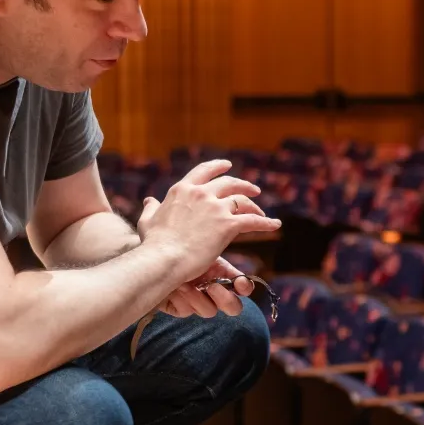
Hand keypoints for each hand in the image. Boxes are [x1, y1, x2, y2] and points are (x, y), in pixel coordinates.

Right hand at [140, 160, 280, 279]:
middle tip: (253, 190)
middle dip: (243, 185)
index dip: (218, 167)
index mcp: (182, 190)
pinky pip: (253, 221)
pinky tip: (275, 225)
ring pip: (242, 200)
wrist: (164, 259)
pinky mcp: (228, 225)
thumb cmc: (154, 244)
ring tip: (261, 210)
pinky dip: (266, 223)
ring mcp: (216, 208)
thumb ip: (151, 208)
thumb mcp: (147, 221)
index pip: (204, 171)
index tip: (227, 166)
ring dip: (254, 204)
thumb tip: (150, 200)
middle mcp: (201, 193)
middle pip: (228, 183)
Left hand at [152, 242, 253, 318]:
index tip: (240, 283)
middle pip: (233, 307)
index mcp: (220, 274)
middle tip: (211, 286)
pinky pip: (185, 311)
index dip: (244, 287)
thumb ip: (219, 236)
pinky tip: (171, 288)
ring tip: (183, 283)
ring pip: (209, 311)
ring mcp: (195, 301)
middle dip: (225, 298)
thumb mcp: (201, 239)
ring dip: (196, 296)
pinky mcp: (179, 308)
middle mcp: (210, 291)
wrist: (148, 253)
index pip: (241, 286)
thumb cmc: (176, 243)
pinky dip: (179, 299)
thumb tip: (238, 224)